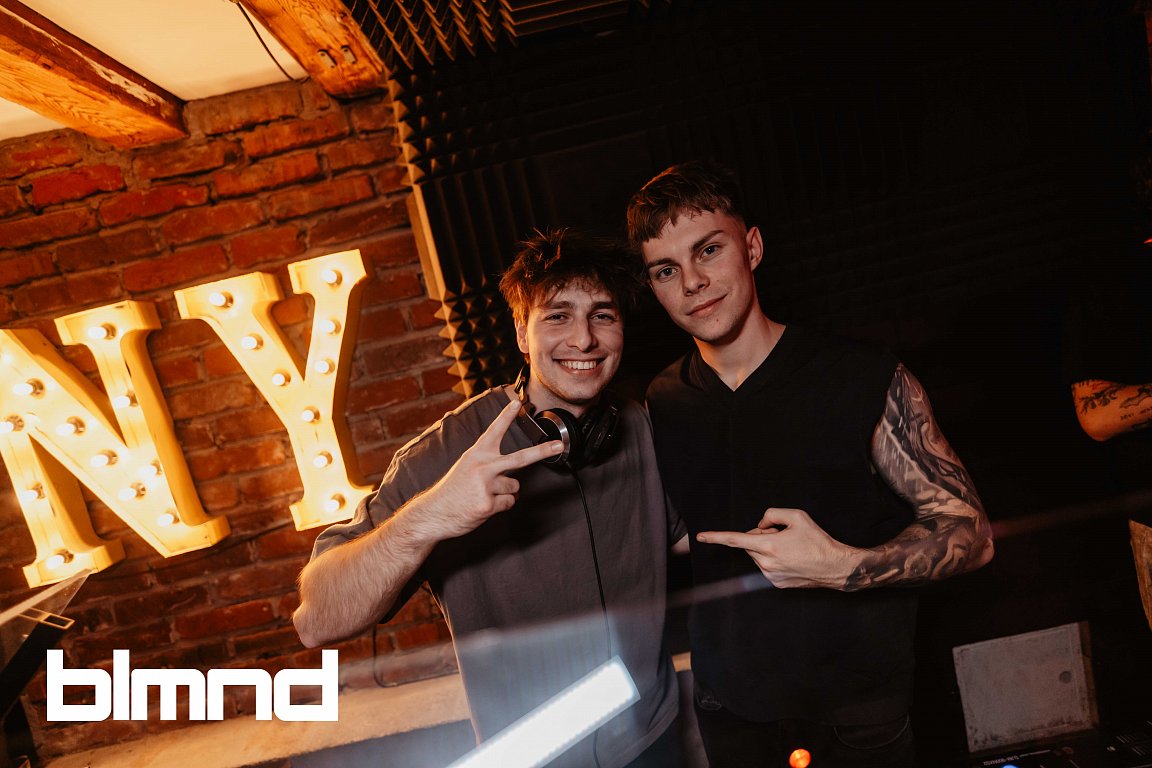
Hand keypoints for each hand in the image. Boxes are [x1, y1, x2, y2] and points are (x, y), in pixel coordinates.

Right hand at [419, 398, 562, 538]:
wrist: (434, 512)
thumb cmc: (453, 489)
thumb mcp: (466, 466)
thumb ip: (488, 462)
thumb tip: (511, 473)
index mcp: (477, 454)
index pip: (494, 431)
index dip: (506, 416)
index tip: (517, 402)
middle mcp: (483, 466)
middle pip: (521, 458)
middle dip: (543, 452)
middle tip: (559, 446)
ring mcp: (486, 486)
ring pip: (514, 487)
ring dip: (505, 493)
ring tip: (485, 494)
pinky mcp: (487, 504)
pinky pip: (508, 503)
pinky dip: (500, 506)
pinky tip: (484, 505)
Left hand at [696, 507, 854, 588]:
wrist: (835, 567)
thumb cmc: (818, 541)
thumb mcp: (797, 516)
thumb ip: (772, 514)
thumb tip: (761, 524)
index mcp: (768, 546)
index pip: (735, 539)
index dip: (716, 537)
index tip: (701, 536)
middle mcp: (766, 563)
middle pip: (749, 544)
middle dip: (759, 537)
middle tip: (780, 534)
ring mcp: (770, 576)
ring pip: (757, 556)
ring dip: (766, 549)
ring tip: (790, 548)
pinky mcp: (776, 584)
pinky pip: (765, 567)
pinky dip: (773, 560)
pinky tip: (791, 559)